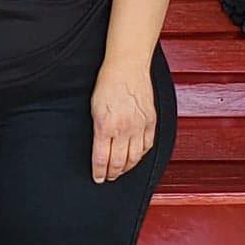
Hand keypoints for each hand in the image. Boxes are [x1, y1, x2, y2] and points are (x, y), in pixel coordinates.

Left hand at [91, 62, 157, 182]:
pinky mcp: (150, 121)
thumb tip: (98, 147)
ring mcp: (139, 126)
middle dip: (112, 173)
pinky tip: (136, 157)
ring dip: (127, 168)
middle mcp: (124, 128)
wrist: (127, 67)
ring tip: (120, 172)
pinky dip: (141, 155)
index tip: (97, 178)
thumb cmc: (108, 83)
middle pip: (118, 162)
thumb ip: (98, 129)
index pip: (101, 158)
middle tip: (108, 178)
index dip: (99, 172)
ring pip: (135, 157)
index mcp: (106, 125)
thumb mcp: (94, 108)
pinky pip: (148, 145)